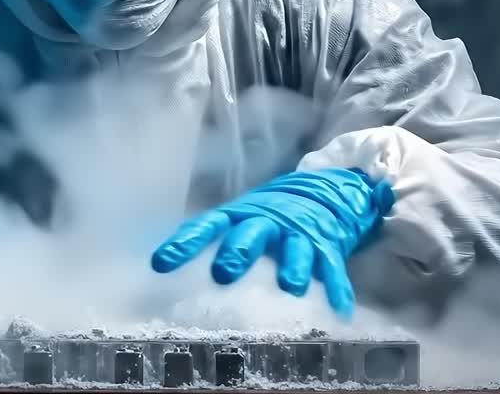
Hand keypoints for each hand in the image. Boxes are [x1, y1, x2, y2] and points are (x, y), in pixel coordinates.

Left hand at [150, 168, 392, 318]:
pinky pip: (333, 268)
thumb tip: (163, 268)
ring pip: (296, 249)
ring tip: (291, 286)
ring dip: (294, 266)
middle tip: (224, 272)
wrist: (324, 190)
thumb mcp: (240, 219)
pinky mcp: (329, 245)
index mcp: (240, 215)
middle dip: (238, 252)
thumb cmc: (270, 216)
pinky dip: (337, 288)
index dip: (185, 243)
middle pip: (251, 234)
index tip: (161, 263)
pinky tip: (338, 309)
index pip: (207, 226)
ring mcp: (300, 233)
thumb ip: (211, 239)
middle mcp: (268, 222)